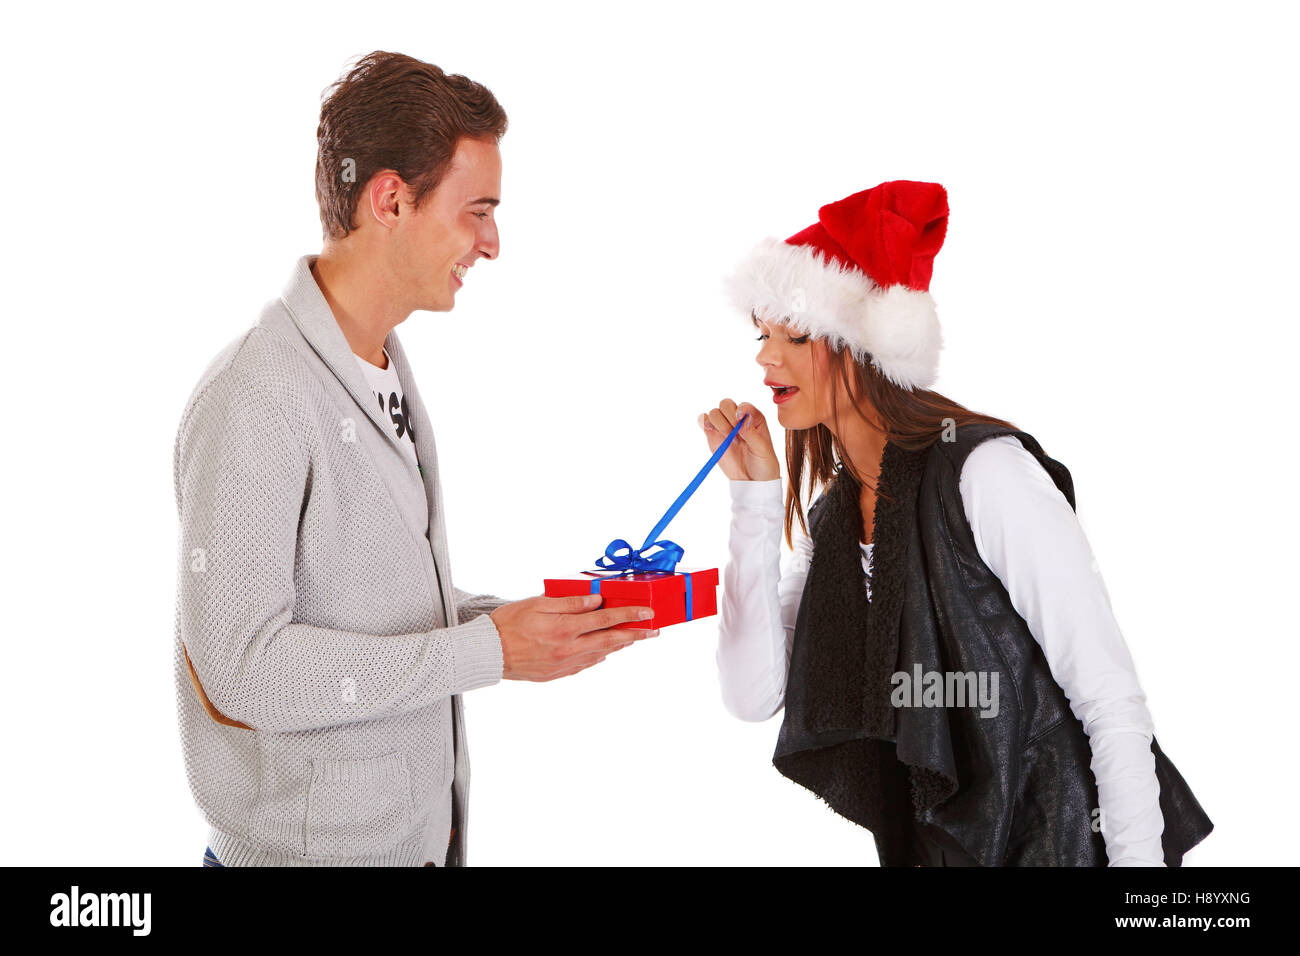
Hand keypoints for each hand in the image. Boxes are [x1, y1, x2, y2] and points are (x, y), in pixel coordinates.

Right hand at [490, 594, 660, 680]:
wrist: (487, 654)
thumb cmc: (508, 623)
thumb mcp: (537, 604)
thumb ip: (569, 603)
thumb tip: (596, 600)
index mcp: (564, 629)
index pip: (606, 619)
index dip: (629, 615)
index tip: (648, 614)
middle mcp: (568, 649)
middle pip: (610, 641)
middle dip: (635, 635)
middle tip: (654, 631)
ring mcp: (564, 665)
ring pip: (600, 654)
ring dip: (619, 646)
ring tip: (633, 639)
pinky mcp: (557, 675)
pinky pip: (585, 665)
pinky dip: (598, 656)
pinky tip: (603, 651)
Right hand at [697, 398, 779, 480]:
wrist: (751, 480)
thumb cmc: (763, 463)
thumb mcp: (762, 449)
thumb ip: (752, 433)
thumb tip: (741, 418)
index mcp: (754, 419)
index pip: (743, 405)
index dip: (739, 410)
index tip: (739, 422)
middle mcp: (738, 419)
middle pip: (726, 404)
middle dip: (727, 416)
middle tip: (733, 434)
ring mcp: (724, 427)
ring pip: (714, 412)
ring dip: (718, 423)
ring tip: (728, 439)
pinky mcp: (713, 435)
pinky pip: (703, 421)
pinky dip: (704, 423)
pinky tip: (711, 432)